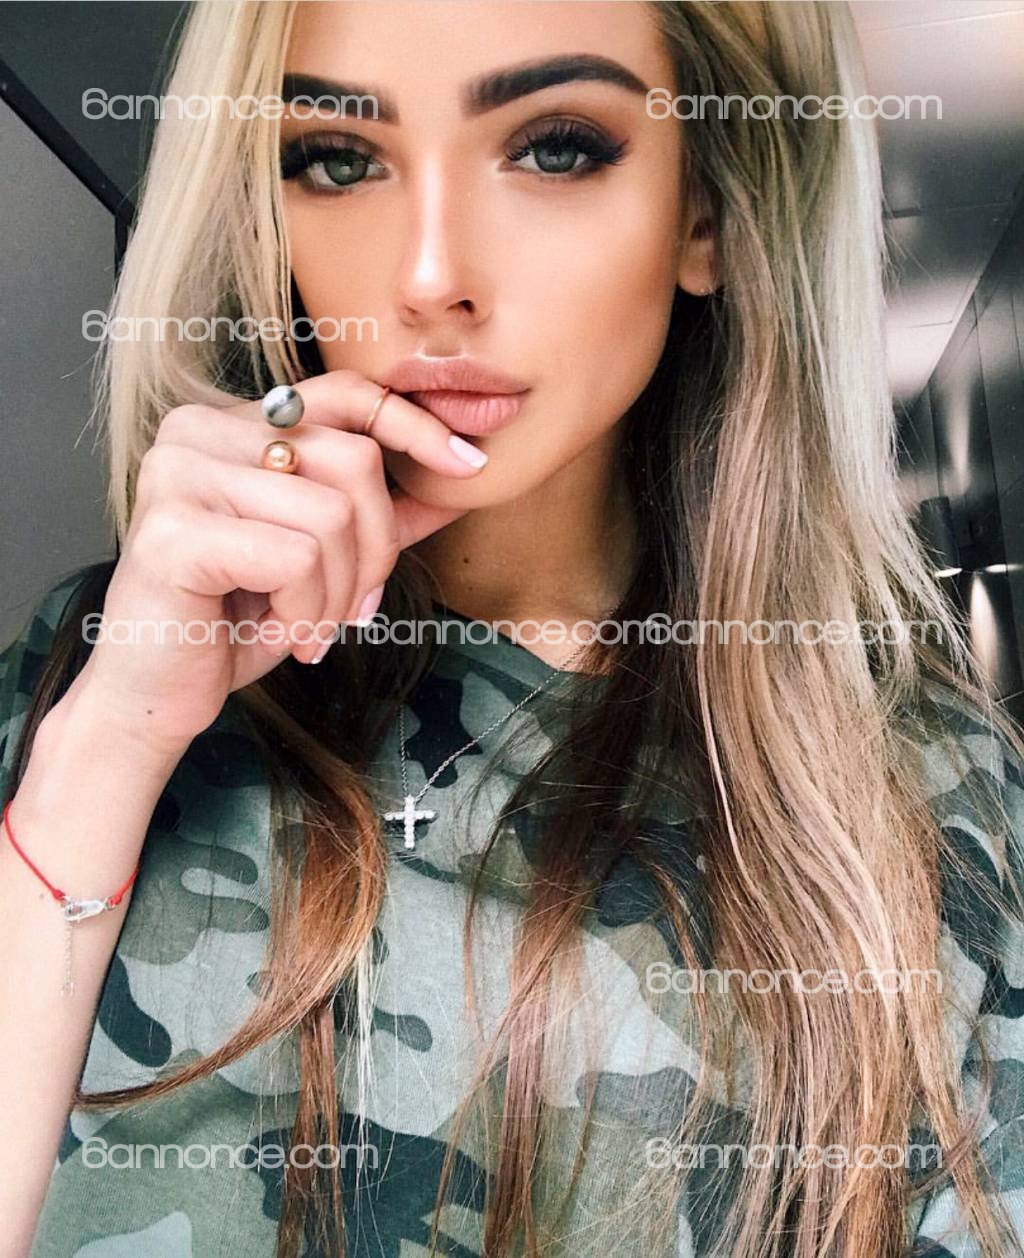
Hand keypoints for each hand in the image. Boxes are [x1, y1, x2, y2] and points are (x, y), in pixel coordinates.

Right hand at [65, 369, 483, 752]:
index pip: (345, 394)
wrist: (158, 694)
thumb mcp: (324, 558)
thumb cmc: (236, 621)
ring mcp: (179, 472)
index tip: (469, 465)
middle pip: (354, 461)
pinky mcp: (173, 529)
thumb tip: (462, 472)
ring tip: (311, 630)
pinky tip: (285, 635)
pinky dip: (307, 611)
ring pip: (331, 516)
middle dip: (377, 551)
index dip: (414, 425)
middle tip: (354, 610)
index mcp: (233, 423)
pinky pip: (296, 557)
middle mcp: (198, 429)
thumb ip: (381, 511)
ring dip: (340, 594)